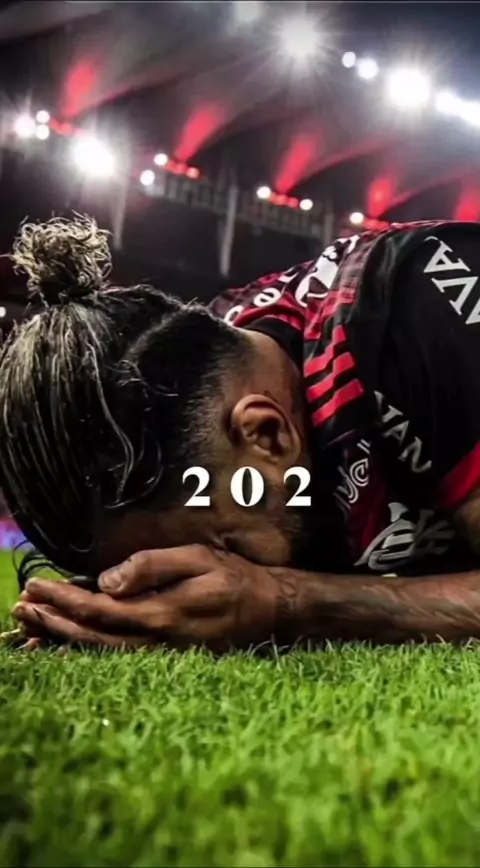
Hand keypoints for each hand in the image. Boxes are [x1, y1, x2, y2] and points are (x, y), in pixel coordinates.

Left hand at [11, 546, 297, 650]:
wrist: (271, 611)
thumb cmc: (235, 578)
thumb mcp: (199, 558)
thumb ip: (152, 566)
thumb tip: (107, 581)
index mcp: (163, 614)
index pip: (101, 609)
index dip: (65, 600)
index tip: (37, 587)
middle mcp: (157, 641)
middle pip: (92, 636)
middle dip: (53, 622)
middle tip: (21, 609)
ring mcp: (161, 654)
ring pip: (101, 652)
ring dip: (63, 638)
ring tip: (32, 625)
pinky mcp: (165, 657)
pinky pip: (117, 657)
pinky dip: (87, 650)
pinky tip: (68, 642)